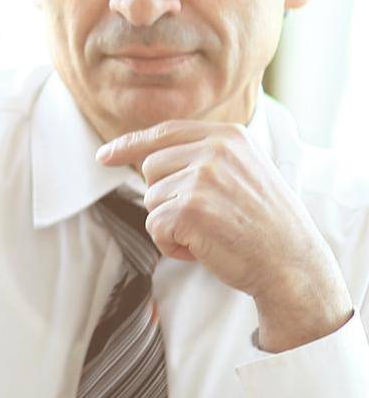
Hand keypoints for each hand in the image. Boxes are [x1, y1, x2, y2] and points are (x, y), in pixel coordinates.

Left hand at [97, 120, 353, 351]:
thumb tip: (148, 156)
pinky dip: (172, 245)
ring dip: (172, 224)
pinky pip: (154, 226)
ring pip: (151, 199)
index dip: (130, 144)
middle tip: (207, 217)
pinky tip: (204, 249)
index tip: (104, 156)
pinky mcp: (190, 209)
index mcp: (229, 136)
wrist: (293, 264)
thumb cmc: (265, 224)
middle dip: (166, 197)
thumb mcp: (243, 172)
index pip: (165, 132)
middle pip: (151, 168)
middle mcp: (215, 150)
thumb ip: (204, 157)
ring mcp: (203, 178)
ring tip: (212, 233)